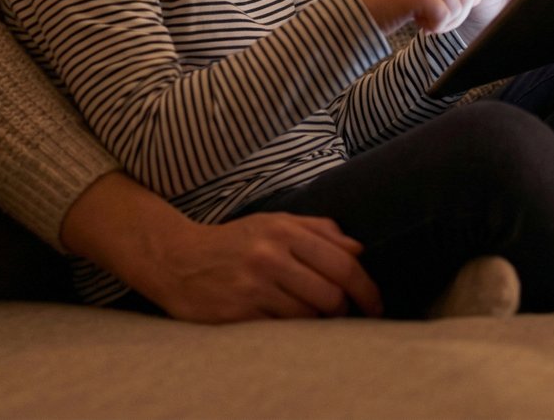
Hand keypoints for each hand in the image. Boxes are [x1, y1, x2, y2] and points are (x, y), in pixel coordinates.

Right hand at [60, 171, 381, 321]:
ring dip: (320, 322)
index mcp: (284, 230)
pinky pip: (283, 329)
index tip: (375, 304)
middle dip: (346, 309)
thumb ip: (318, 230)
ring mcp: (253, 286)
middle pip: (331, 293)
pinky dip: (295, 330)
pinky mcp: (239, 313)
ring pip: (310, 315)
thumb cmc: (234, 241)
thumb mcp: (273, 222)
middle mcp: (270, 256)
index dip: (366, 288)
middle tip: (346, 314)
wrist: (178, 259)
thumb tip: (358, 249)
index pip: (342, 263)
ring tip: (315, 317)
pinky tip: (291, 324)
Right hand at [353, 0, 520, 35]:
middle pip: (469, 0)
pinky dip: (432, 28)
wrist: (356, 9)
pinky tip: (415, 25)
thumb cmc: (389, 6)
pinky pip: (444, 17)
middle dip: (454, 20)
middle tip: (427, 23)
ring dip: (441, 25)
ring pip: (458, 10)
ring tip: (419, 21)